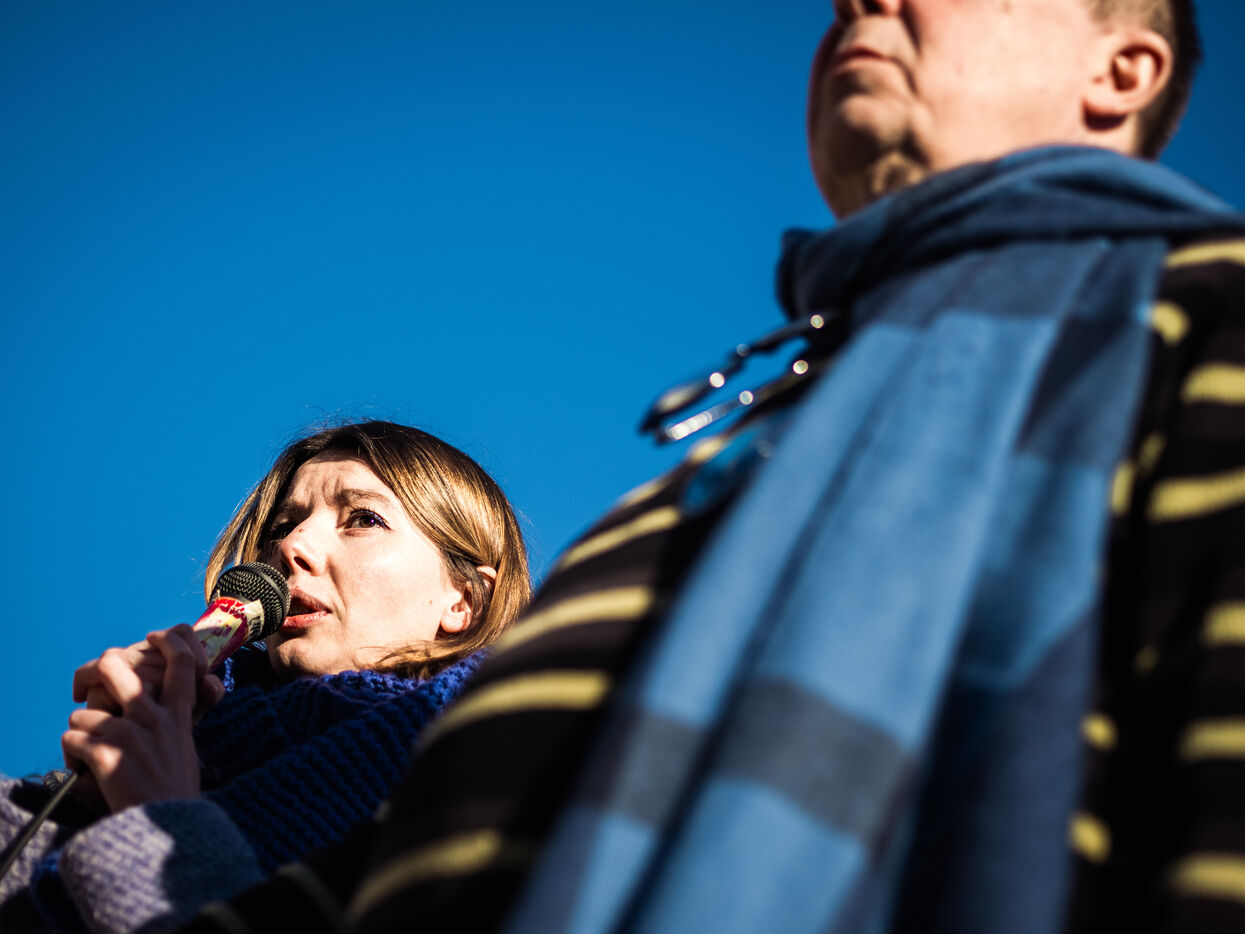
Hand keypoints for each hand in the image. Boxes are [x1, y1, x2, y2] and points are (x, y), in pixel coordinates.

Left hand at [62, 625, 217, 811]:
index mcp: (178, 714)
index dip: (167, 639)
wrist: (168, 828)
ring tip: (86, 744)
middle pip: (120, 666)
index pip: (183, 659)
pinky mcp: (108, 757)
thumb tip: (192, 692)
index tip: (153, 638)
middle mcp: (156, 718)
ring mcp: (132, 736)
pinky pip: (71, 739)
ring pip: (83, 711)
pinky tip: (82, 767)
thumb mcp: (186, 744)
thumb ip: (181, 715)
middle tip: (92, 684)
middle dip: (98, 670)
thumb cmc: (175, 788)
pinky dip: (71, 753)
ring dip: (79, 729)